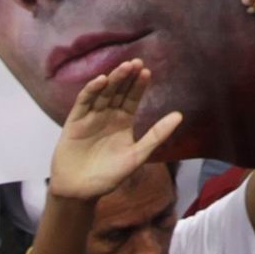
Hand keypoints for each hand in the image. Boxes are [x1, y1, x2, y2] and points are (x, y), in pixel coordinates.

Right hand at [48, 61, 182, 200]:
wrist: (80, 191)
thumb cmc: (109, 176)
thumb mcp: (137, 155)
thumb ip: (156, 135)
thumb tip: (180, 115)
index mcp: (123, 122)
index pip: (132, 98)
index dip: (139, 85)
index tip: (147, 71)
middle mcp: (107, 116)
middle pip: (119, 91)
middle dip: (127, 77)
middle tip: (137, 62)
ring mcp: (90, 117)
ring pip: (103, 93)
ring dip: (113, 79)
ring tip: (125, 67)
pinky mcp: (74, 122)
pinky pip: (83, 103)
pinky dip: (91, 91)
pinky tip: (101, 81)